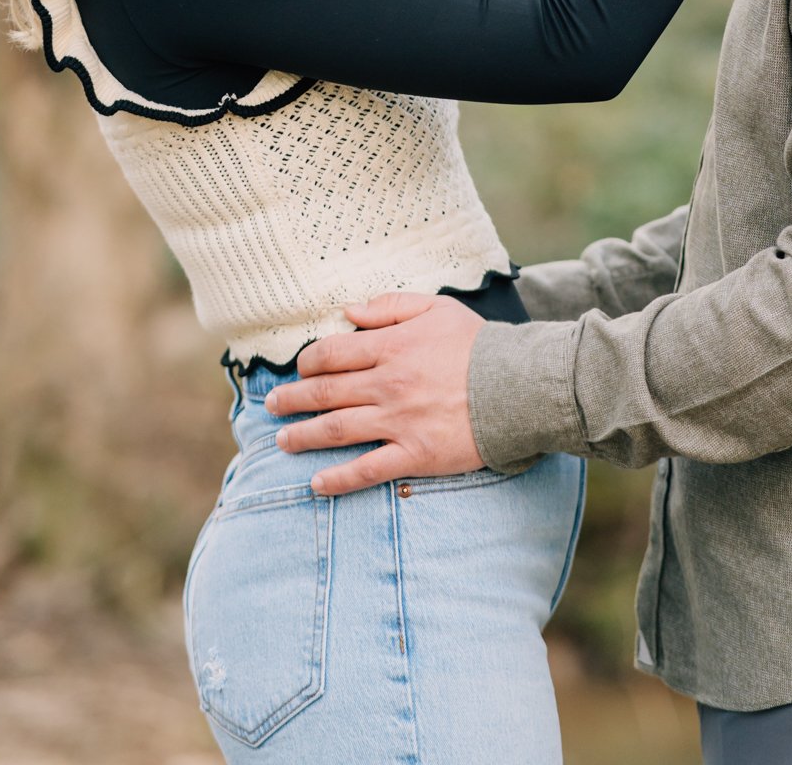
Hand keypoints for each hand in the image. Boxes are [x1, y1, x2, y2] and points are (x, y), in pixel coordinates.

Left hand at [264, 293, 483, 496]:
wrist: (518, 386)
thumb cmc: (478, 345)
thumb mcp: (436, 308)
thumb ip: (389, 306)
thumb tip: (348, 311)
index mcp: (391, 347)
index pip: (331, 354)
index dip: (307, 363)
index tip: (298, 370)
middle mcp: (388, 384)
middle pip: (326, 393)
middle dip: (293, 400)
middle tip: (272, 407)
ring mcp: (399, 422)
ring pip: (337, 430)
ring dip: (303, 436)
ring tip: (282, 441)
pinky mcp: (415, 454)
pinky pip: (367, 470)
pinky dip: (338, 480)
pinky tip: (316, 484)